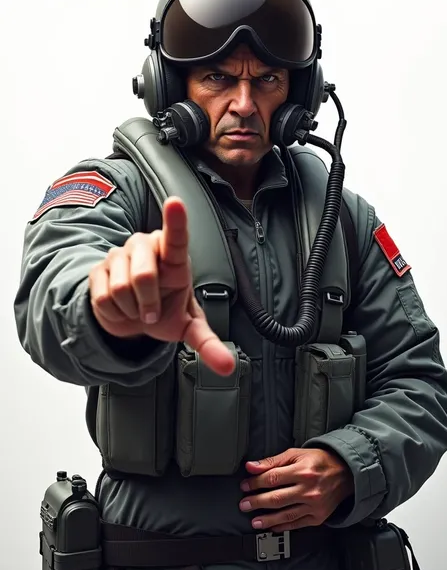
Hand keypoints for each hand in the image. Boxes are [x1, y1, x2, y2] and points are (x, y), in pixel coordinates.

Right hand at [88, 196, 234, 375]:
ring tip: (137, 307)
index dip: (175, 220)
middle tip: (152, 313)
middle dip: (148, 306)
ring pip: (121, 289)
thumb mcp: (188, 326)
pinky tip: (120, 307)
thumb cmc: (166, 310)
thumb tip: (227, 367)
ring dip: (131, 310)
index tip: (175, 202)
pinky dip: (114, 313)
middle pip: (143, 277)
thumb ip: (208, 343)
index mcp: (173, 256)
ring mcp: (119, 254)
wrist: (132, 316)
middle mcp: (146, 246)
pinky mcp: (97, 269)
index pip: (176, 236)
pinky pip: (103, 297)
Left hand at [239, 448, 353, 531]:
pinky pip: (297, 524)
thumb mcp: (296, 454)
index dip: (255, 483)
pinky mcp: (318, 517)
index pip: (272, 478)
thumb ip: (273, 461)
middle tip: (244, 505)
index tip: (245, 486)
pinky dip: (283, 526)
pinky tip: (272, 527)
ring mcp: (314, 506)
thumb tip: (251, 466)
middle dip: (257, 502)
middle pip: (276, 498)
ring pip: (286, 515)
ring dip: (267, 519)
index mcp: (302, 471)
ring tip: (254, 521)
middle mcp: (308, 490)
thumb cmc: (319, 461)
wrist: (346, 473)